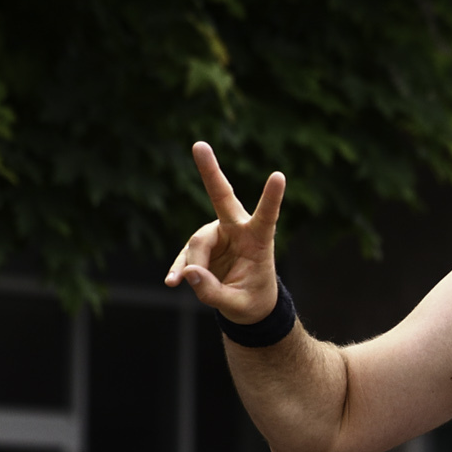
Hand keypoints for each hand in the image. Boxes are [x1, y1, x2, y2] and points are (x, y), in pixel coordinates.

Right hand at [165, 141, 286, 326]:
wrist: (247, 306)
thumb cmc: (252, 302)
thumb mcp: (238, 306)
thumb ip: (214, 292)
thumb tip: (189, 274)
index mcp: (259, 240)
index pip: (266, 217)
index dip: (271, 198)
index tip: (279, 176)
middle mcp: (237, 230)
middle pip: (222, 197)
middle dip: (210, 172)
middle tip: (199, 145)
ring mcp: (217, 234)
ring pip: (197, 242)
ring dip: (194, 265)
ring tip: (196, 286)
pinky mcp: (201, 246)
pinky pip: (185, 256)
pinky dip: (180, 269)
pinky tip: (172, 282)